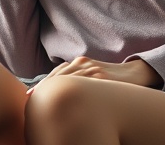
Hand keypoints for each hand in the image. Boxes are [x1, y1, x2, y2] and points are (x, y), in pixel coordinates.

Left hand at [28, 57, 161, 93]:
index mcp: (79, 63)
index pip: (56, 74)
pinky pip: (83, 83)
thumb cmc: (110, 78)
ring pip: (68, 79)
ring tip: (44, 101)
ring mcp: (92, 69)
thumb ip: (77, 80)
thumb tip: (58, 95)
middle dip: (45, 88)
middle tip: (32, 100)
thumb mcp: (91, 76)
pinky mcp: (102, 76)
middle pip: (58, 76)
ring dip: (55, 90)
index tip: (30, 96)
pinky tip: (65, 98)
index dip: (42, 84)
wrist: (134, 72)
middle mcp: (83, 63)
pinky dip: (73, 89)